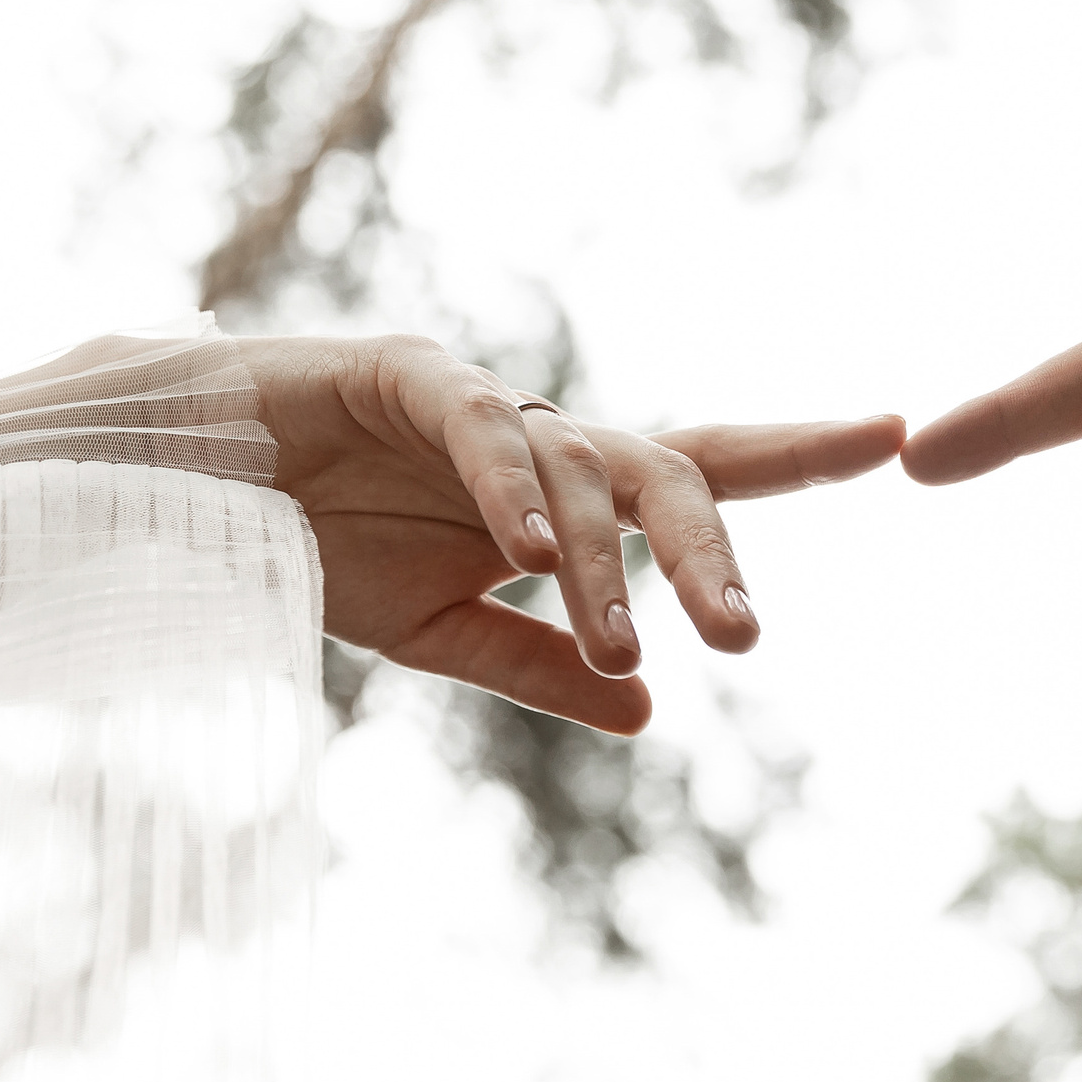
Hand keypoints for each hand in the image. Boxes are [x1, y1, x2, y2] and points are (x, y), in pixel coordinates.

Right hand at [241, 335, 902, 733]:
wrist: (187, 493)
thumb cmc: (322, 548)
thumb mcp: (443, 634)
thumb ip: (542, 667)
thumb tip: (649, 711)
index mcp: (564, 494)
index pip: (698, 471)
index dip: (795, 454)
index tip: (894, 439)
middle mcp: (540, 437)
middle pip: (663, 472)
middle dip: (711, 552)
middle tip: (744, 634)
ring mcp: (478, 398)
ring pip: (578, 467)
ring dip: (601, 565)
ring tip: (620, 640)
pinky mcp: (404, 370)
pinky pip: (479, 425)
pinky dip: (510, 485)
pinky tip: (533, 550)